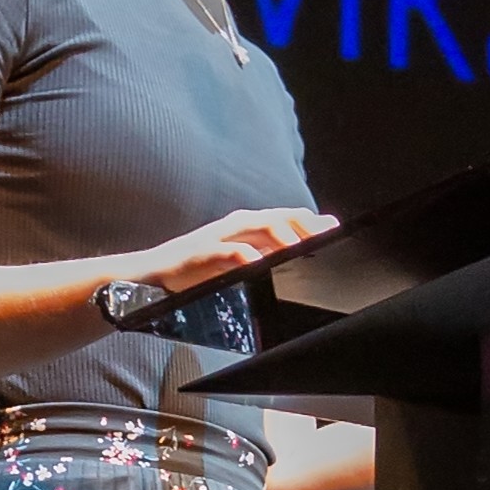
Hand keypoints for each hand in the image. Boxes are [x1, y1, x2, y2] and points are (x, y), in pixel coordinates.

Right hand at [146, 203, 334, 299]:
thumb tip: (300, 258)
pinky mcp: (201, 252)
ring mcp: (218, 236)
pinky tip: (257, 262)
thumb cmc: (199, 268)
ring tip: (298, 246)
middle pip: (276, 218)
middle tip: (326, 237)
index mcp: (248, 226)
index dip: (311, 220)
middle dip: (303, 226)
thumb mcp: (240, 262)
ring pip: (255, 227)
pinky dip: (243, 255)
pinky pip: (226, 251)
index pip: (286, 216)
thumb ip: (268, 256)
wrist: (154, 273)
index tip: (335, 228)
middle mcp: (237, 225)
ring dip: (280, 235)